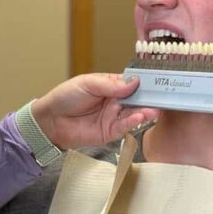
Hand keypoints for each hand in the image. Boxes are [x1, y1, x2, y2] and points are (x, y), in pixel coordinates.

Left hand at [32, 73, 158, 149]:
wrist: (50, 120)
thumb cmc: (65, 97)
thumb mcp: (87, 84)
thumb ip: (111, 84)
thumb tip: (134, 82)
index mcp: (110, 86)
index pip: (131, 83)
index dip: (143, 82)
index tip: (157, 81)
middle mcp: (115, 101)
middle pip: (137, 99)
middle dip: (149, 98)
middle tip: (162, 96)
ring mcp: (113, 117)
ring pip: (134, 114)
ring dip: (145, 111)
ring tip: (154, 108)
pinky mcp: (109, 132)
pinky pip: (125, 127)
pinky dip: (133, 122)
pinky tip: (139, 117)